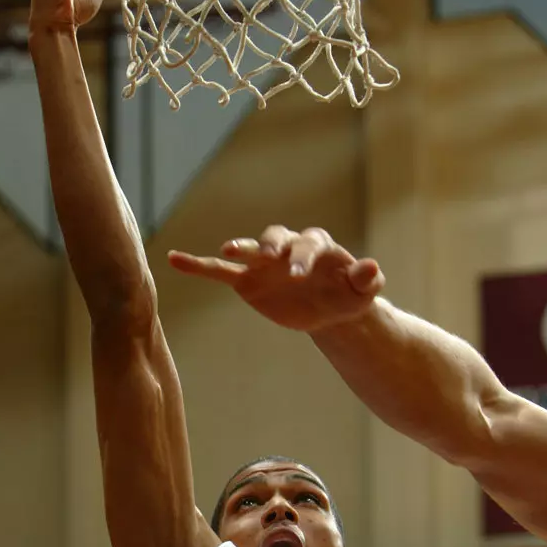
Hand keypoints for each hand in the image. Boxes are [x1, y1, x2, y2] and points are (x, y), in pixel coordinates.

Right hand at [168, 225, 384, 332]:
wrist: (328, 309)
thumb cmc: (348, 296)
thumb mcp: (362, 292)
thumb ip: (367, 279)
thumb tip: (372, 267)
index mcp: (316, 245)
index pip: (307, 244)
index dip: (302, 257)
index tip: (297, 276)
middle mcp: (287, 247)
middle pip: (276, 237)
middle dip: (273, 247)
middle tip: (271, 260)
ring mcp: (264, 263)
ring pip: (249, 248)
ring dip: (239, 247)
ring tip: (228, 250)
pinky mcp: (247, 281)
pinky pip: (220, 271)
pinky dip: (198, 265)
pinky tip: (175, 259)